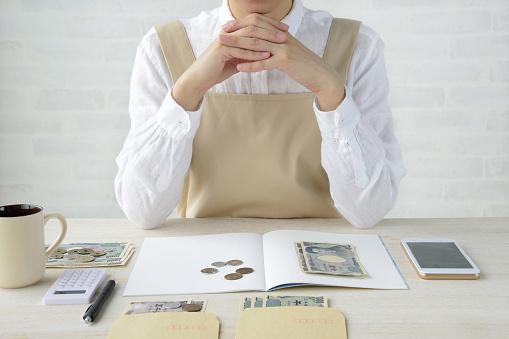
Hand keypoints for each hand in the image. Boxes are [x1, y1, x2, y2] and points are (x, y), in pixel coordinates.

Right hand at [172, 16, 288, 110]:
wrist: (199, 78)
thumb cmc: (217, 69)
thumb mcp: (236, 59)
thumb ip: (247, 54)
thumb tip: (264, 53)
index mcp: (233, 31)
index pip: (254, 22)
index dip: (270, 24)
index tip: (285, 30)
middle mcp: (229, 32)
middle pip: (253, 26)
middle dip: (271, 30)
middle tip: (286, 34)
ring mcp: (224, 40)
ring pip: (249, 37)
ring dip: (266, 40)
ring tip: (280, 44)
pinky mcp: (221, 51)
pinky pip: (241, 51)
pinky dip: (254, 54)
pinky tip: (266, 56)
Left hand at [221, 14, 345, 110]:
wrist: (320, 75)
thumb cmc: (303, 65)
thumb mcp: (288, 51)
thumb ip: (275, 46)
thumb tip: (261, 45)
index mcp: (280, 34)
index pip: (258, 23)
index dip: (241, 24)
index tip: (227, 27)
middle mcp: (281, 37)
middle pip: (254, 31)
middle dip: (236, 32)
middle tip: (220, 34)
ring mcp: (283, 48)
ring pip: (256, 45)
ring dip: (238, 45)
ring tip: (223, 47)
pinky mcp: (285, 61)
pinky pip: (264, 62)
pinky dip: (251, 65)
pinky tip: (239, 68)